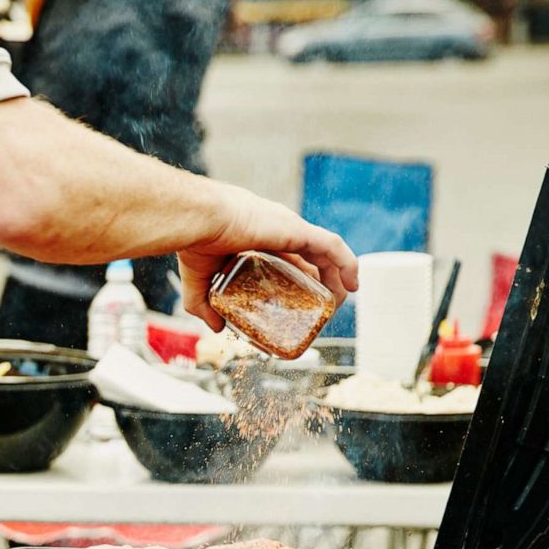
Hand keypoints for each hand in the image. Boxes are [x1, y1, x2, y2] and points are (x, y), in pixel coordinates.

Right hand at [177, 184, 358, 331]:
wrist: (199, 220)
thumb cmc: (196, 241)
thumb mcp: (200, 281)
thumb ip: (204, 306)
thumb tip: (217, 328)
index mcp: (257, 237)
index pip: (287, 258)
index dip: (298, 279)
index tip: (302, 302)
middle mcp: (278, 230)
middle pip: (309, 258)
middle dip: (319, 282)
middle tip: (320, 308)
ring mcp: (290, 228)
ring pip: (326, 253)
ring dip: (337, 276)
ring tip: (340, 301)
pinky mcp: (298, 229)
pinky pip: (332, 247)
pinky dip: (347, 264)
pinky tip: (352, 284)